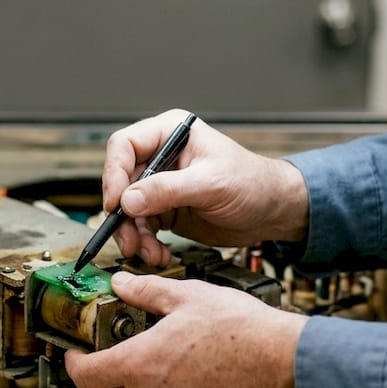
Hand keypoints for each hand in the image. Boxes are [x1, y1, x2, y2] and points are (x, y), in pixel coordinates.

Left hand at [64, 272, 307, 387]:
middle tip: (114, 355)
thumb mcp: (188, 296)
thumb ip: (147, 292)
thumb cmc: (241, 329)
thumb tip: (122, 284)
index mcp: (140, 363)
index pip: (84, 375)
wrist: (284, 363)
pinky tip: (187, 377)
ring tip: (160, 362)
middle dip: (102, 377)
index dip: (73, 363)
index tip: (77, 353)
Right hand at [103, 109, 309, 265]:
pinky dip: (145, 243)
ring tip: (148, 253)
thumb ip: (168, 190)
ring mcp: (161, 184)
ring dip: (133, 234)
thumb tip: (128, 200)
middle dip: (122, 214)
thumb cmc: (253, 184)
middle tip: (128, 239)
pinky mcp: (165, 209)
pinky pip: (141, 226)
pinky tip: (158, 254)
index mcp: (170, 133)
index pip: (124, 146)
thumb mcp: (211, 184)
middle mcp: (161, 156)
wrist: (272, 212)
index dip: (114, 174)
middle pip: (121, 182)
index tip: (116, 203)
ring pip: (127, 209)